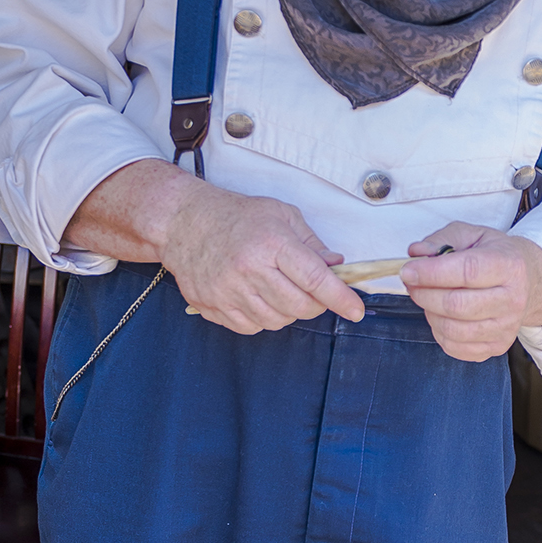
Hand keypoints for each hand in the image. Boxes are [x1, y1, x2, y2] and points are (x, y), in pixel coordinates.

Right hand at [65, 160, 363, 333]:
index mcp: (272, 243)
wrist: (184, 221)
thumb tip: (337, 267)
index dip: (340, 298)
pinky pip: (251, 327)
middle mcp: (249, 268)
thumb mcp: (281, 215)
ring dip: (287, 312)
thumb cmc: (238, 215)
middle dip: (314, 304)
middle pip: (299, 307)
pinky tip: (258, 298)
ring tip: (279, 289)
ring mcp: (228, 290)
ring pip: (277, 321)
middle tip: (312, 292)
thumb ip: (312, 243)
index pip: (315, 279)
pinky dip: (262, 319)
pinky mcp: (211, 305)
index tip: (357, 311)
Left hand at [398, 221, 541, 360]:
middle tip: (412, 284)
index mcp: (509, 266)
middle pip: (457, 305)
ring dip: (429, 313)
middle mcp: (513, 299)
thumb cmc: (494, 256)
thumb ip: (441, 240)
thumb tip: (417, 252)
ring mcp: (507, 327)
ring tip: (427, 298)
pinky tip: (440, 315)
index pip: (467, 272)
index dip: (431, 272)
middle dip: (424, 294)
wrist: (525, 281)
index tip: (407, 270)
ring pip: (453, 330)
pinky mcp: (497, 347)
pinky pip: (455, 347)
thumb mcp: (471, 235)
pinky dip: (438, 332)